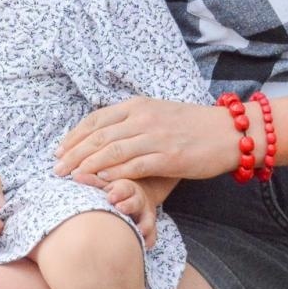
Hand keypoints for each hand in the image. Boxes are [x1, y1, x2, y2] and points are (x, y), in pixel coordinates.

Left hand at [55, 96, 234, 182]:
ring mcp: (155, 136)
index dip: (74, 136)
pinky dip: (113, 174)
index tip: (59, 151)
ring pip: (111, 151)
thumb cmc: (194, 126)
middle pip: (98, 136)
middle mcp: (143, 117)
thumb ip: (133, 122)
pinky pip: (133, 165)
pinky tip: (99, 182)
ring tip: (71, 178)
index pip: (96, 120)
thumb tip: (106, 134)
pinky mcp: (169, 156)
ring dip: (87, 165)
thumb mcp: (158, 114)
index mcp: (137, 106)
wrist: (230, 132)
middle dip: (73, 153)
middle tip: (56, 169)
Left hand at [88, 175, 176, 247]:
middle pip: (135, 202)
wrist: (137, 195)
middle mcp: (137, 200)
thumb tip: (74, 174)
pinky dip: (149, 240)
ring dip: (143, 225)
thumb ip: (91, 180)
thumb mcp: (104, 182)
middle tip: (120, 209)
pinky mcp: (149, 227)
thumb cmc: (114, 190)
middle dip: (129, 205)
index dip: (117, 192)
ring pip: (147, 219)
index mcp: (125, 187)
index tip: (109, 197)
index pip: (123, 188)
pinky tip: (145, 245)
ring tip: (139, 230)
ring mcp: (144, 214)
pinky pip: (152, 235)